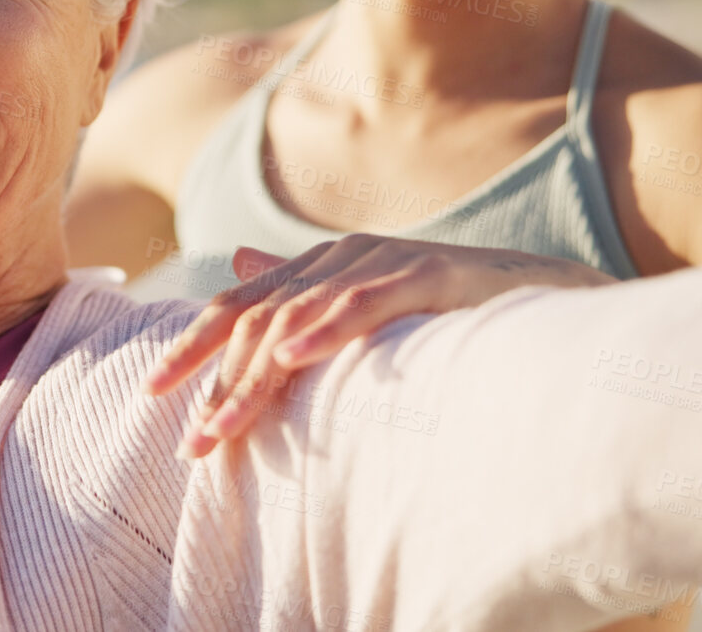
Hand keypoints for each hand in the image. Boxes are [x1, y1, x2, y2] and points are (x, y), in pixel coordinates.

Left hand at [144, 234, 614, 458]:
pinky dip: (327, 327)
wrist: (550, 294)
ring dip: (257, 378)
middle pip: (258, 320)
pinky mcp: (429, 274)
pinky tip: (295, 357)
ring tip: (226, 426)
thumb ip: (302, 289)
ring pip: (299, 319)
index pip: (239, 307)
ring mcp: (383, 262)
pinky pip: (367, 300)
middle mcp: (341, 257)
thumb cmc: (455, 310)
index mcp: (321, 267)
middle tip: (194, 445)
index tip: (150, 394)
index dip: (191, 346)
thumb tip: (239, 264)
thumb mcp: (366, 301)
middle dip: (218, 385)